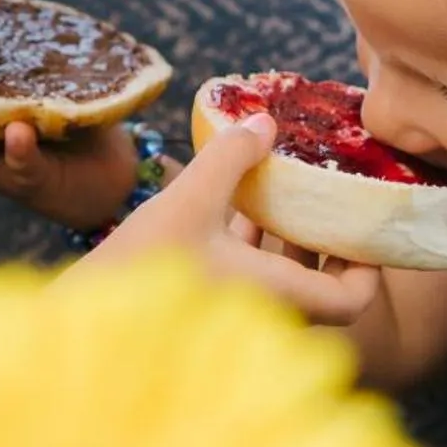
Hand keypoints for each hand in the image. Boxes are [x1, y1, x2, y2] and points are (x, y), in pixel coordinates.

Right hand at [80, 112, 381, 325]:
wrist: (79, 326)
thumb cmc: (138, 268)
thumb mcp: (188, 200)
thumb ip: (230, 158)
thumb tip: (263, 120)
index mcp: (277, 295)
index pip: (353, 301)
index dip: (367, 266)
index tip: (360, 226)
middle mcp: (265, 316)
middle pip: (321, 290)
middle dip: (323, 243)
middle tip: (327, 198)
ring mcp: (234, 320)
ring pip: (281, 284)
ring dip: (286, 244)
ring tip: (283, 196)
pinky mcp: (204, 314)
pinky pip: (247, 284)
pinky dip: (252, 254)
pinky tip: (234, 216)